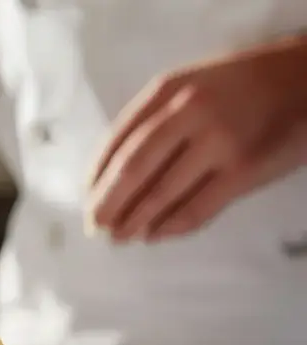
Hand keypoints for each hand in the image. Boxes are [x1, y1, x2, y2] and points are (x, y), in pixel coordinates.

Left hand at [88, 36, 306, 242]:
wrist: (306, 80)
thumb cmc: (241, 86)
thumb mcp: (190, 84)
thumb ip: (154, 118)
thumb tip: (110, 173)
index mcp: (166, 90)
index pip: (116, 140)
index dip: (96, 176)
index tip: (87, 198)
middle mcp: (188, 112)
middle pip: (132, 170)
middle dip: (107, 204)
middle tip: (94, 227)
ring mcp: (218, 142)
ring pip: (161, 194)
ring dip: (134, 222)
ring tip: (120, 237)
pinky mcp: (244, 171)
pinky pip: (197, 209)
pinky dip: (171, 227)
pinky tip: (156, 235)